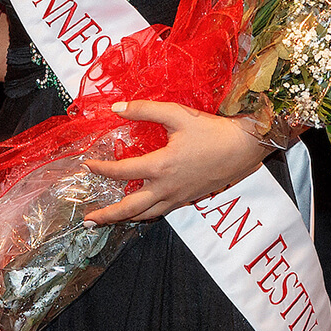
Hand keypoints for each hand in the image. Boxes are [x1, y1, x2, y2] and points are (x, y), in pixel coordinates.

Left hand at [82, 100, 272, 223]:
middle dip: (106, 215)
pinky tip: (139, 209)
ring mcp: (178, 197)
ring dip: (124, 218)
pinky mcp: (188, 200)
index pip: (121, 172)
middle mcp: (166, 187)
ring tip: (108, 219)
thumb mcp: (176, 114)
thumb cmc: (211, 130)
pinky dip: (145, 213)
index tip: (87, 166)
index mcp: (160, 166)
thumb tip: (116, 109)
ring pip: (145, 214)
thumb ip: (144, 110)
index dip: (101, 169)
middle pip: (129, 208)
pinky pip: (161, 211)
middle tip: (87, 220)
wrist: (244, 148)